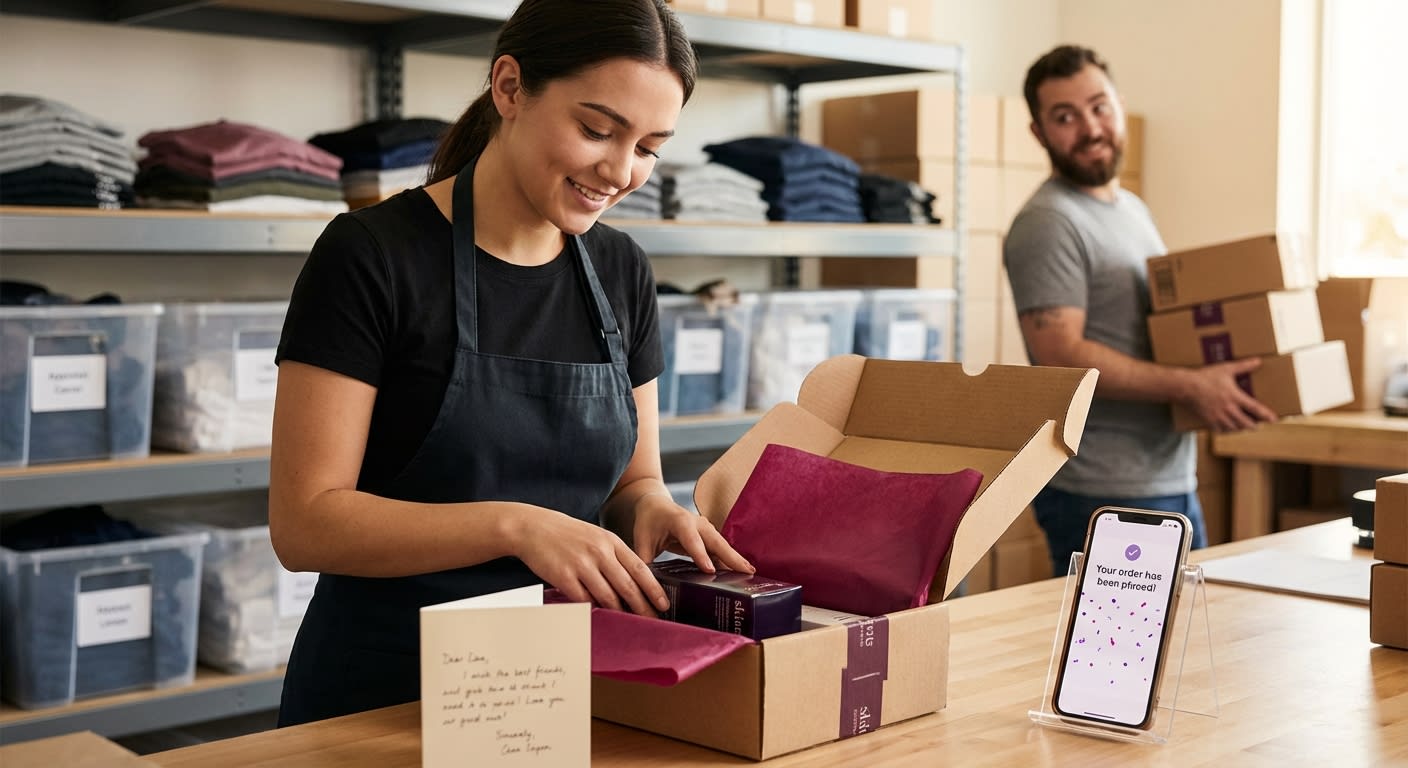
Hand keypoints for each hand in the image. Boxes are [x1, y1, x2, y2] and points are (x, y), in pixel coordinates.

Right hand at [509, 505, 667, 616]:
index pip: (640, 568)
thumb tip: (633, 583)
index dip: (654, 589)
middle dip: (642, 607)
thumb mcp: (596, 536)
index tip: (664, 604)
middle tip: (652, 621)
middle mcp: (600, 552)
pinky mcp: (564, 576)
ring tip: (628, 624)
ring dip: (620, 613)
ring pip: (608, 596)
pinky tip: (600, 617)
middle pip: (628, 586)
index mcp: (611, 541)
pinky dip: (594, 610)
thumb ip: (614, 556)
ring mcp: (582, 564)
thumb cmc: (567, 534)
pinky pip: (584, 600)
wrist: (533, 527)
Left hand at [631, 492, 753, 574]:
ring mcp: (705, 528)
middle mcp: (696, 523)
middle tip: (745, 572)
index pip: (691, 540)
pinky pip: (720, 548)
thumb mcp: (641, 541)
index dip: (701, 555)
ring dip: (735, 559)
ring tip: (749, 574)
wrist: (656, 505)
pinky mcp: (708, 535)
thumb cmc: (649, 522)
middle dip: (731, 557)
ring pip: (722, 545)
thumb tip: (646, 588)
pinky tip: (740, 572)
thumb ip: (644, 563)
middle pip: (715, 541)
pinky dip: (730, 560)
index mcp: (679, 522)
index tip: (710, 571)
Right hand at [1180, 358, 1278, 431]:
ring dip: (1240, 428)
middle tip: (1257, 425)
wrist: (1186, 387)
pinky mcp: (1209, 420)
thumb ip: (1243, 366)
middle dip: (1253, 426)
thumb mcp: (1226, 369)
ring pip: (1234, 428)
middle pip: (1246, 423)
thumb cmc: (1206, 377)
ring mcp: (1218, 416)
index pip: (1255, 408)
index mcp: (1235, 397)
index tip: (1274, 419)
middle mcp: (1228, 409)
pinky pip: (1220, 430)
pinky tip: (1228, 428)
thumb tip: (1258, 361)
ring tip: (1243, 427)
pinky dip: (1226, 430)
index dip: (1266, 415)